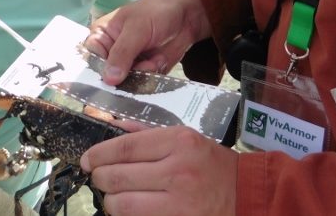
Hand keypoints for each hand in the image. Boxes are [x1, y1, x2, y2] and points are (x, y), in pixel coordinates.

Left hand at [80, 126, 237, 215]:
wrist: (248, 195)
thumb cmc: (214, 165)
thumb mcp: (187, 139)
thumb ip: (148, 134)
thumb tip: (113, 128)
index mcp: (179, 142)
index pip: (124, 148)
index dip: (98, 154)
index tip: (87, 160)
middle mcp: (178, 171)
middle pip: (117, 177)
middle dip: (99, 179)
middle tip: (97, 179)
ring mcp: (179, 203)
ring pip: (122, 205)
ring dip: (111, 202)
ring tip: (114, 197)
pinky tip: (130, 210)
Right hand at [84, 0, 210, 85]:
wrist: (187, 17)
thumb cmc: (157, 12)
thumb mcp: (137, 28)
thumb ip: (122, 53)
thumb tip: (108, 79)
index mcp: (101, 37)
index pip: (90, 60)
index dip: (95, 73)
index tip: (106, 83)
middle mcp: (110, 54)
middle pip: (105, 78)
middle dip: (120, 80)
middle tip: (137, 70)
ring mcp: (127, 66)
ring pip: (124, 86)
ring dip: (139, 78)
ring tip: (153, 60)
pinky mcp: (143, 75)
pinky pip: (141, 88)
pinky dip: (150, 80)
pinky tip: (158, 62)